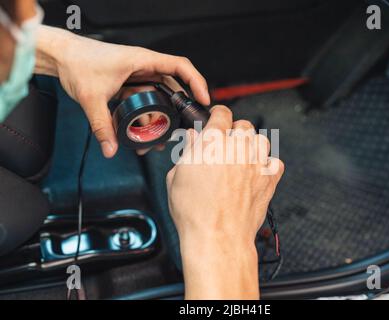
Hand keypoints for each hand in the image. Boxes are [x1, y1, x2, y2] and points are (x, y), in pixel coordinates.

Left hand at [35, 25, 209, 157]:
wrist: (61, 57)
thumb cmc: (78, 63)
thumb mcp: (92, 97)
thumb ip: (102, 126)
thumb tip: (111, 148)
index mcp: (142, 60)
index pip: (180, 66)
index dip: (196, 82)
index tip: (204, 99)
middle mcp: (144, 67)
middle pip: (173, 87)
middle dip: (179, 109)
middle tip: (183, 128)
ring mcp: (138, 76)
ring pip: (159, 97)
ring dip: (160, 117)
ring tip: (157, 138)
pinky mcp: (130, 84)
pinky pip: (145, 101)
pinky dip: (146, 116)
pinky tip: (142, 131)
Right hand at [166, 105, 283, 298]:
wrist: (218, 236)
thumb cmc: (195, 212)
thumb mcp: (176, 177)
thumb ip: (187, 152)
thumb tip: (193, 140)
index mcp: (212, 142)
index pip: (222, 113)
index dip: (217, 115)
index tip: (216, 119)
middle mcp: (237, 147)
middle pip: (243, 125)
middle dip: (234, 131)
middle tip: (225, 145)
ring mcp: (256, 162)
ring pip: (261, 140)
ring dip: (251, 145)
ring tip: (241, 159)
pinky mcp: (269, 179)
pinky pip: (275, 162)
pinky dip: (266, 165)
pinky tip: (254, 174)